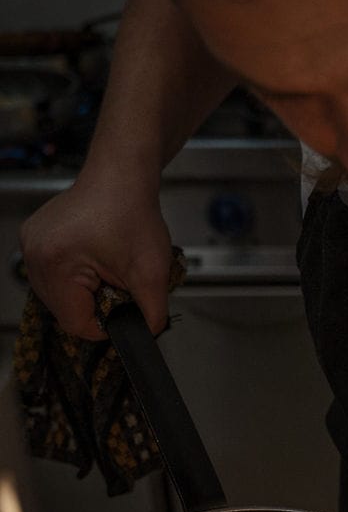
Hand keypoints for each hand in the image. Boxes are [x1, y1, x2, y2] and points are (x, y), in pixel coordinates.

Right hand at [19, 169, 173, 340]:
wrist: (122, 174)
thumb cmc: (133, 211)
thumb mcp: (152, 272)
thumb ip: (152, 314)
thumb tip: (148, 336)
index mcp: (56, 262)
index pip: (75, 323)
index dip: (104, 326)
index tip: (123, 313)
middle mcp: (34, 252)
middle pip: (62, 310)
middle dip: (94, 306)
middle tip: (116, 285)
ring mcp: (30, 243)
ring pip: (56, 295)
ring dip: (83, 293)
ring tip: (105, 270)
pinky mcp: (35, 237)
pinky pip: (52, 275)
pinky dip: (73, 277)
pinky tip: (92, 261)